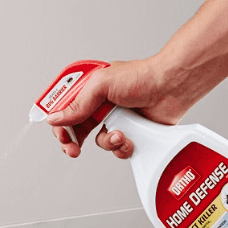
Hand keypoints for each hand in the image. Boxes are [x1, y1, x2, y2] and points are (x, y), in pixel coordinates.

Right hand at [47, 58, 194, 158]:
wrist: (171, 87)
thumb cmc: (141, 77)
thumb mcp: (102, 85)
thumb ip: (78, 104)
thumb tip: (56, 118)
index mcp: (89, 89)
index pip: (64, 109)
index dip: (58, 123)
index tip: (60, 135)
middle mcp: (100, 104)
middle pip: (77, 129)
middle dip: (74, 141)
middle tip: (73, 150)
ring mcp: (116, 119)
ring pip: (99, 141)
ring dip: (107, 142)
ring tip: (119, 135)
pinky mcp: (131, 132)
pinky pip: (117, 148)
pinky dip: (122, 147)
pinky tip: (130, 139)